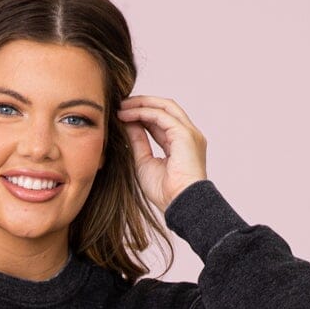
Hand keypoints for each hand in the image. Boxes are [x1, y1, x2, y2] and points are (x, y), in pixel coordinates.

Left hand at [116, 93, 207, 213]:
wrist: (180, 204)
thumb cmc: (165, 192)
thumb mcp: (144, 162)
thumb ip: (138, 142)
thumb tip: (127, 124)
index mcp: (181, 143)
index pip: (161, 121)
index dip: (142, 115)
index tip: (123, 114)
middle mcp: (188, 135)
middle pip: (165, 109)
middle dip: (142, 104)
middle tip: (121, 104)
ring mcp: (189, 133)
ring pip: (164, 107)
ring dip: (141, 104)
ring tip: (121, 106)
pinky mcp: (184, 134)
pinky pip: (161, 115)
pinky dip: (143, 112)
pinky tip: (127, 114)